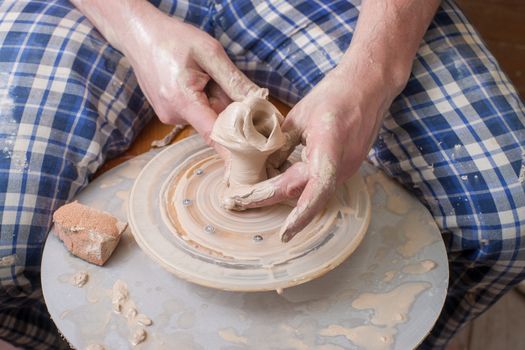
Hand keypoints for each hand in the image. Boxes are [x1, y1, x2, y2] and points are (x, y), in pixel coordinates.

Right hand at [71, 0, 265, 154]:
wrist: (138, 33)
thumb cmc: (172, 38)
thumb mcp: (209, 52)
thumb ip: (234, 80)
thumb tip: (259, 101)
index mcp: (182, 100)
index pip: (215, 135)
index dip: (235, 148)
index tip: (251, 162)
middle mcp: (173, 115)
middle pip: (214, 124)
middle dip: (229, 111)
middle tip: (232, 87)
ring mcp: (169, 116)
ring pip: (206, 117)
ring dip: (215, 102)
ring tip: (205, 76)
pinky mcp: (169, 113)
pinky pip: (196, 112)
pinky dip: (204, 100)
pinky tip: (197, 80)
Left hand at [225, 63, 393, 241]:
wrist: (368, 87)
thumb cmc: (335, 95)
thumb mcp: (299, 116)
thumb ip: (282, 143)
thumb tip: (266, 167)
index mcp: (330, 149)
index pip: (312, 190)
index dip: (299, 216)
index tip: (282, 233)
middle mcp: (342, 165)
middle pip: (303, 194)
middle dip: (269, 200)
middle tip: (236, 201)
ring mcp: (347, 169)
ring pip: (310, 192)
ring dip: (281, 194)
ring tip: (249, 193)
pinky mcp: (345, 167)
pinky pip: (318, 184)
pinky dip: (295, 186)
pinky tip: (275, 180)